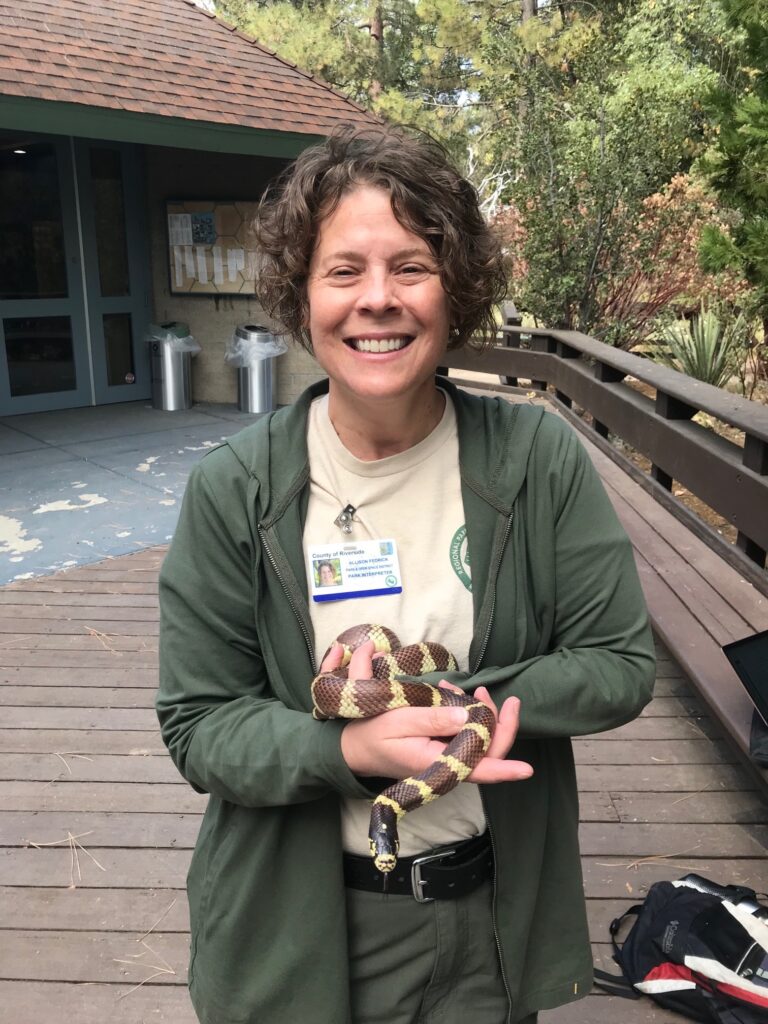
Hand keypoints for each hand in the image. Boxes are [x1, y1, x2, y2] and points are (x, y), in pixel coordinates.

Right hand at [321, 641, 532, 782]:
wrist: (357, 748)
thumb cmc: (374, 734)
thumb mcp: (400, 721)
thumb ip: (433, 718)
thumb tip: (468, 716)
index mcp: (436, 763)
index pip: (479, 770)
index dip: (505, 769)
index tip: (528, 769)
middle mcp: (447, 765)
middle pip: (486, 751)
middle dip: (498, 722)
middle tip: (492, 693)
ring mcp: (446, 758)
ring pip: (478, 740)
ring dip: (478, 713)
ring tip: (463, 687)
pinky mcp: (443, 749)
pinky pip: (463, 734)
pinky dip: (463, 712)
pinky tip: (450, 692)